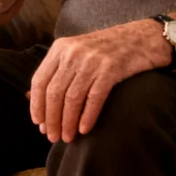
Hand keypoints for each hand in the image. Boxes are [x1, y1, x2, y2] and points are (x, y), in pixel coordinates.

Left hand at [29, 20, 165, 142]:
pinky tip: (84, 130)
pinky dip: (87, 116)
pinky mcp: (111, 69)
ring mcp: (93, 60)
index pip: (40, 80)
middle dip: (51, 119)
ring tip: (68, 137)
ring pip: (72, 98)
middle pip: (54, 92)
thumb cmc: (107, 49)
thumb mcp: (77, 51)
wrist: (142, 37)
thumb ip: (58, 69)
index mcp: (61, 47)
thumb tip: (32, 98)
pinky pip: (94, 98)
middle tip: (52, 137)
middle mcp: (74, 52)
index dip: (36, 105)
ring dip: (68, 122)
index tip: (38, 124)